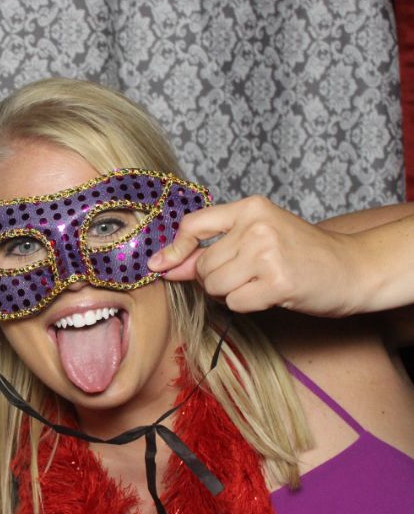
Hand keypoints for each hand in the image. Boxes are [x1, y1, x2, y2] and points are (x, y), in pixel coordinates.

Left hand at [148, 195, 368, 315]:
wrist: (354, 269)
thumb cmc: (301, 255)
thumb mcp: (257, 240)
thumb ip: (211, 250)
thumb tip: (164, 265)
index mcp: (251, 207)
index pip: (193, 225)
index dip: (173, 249)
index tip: (159, 265)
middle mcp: (257, 225)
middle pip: (203, 266)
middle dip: (215, 280)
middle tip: (248, 276)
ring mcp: (268, 252)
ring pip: (215, 286)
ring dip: (230, 294)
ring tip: (260, 283)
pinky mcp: (277, 281)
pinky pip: (236, 303)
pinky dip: (248, 305)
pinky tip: (272, 294)